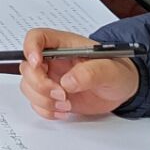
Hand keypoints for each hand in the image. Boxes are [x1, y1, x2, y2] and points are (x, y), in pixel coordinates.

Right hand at [18, 27, 140, 119]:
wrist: (122, 91)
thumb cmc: (117, 72)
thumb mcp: (111, 70)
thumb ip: (91, 73)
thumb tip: (67, 81)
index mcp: (63, 45)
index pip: (36, 37)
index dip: (31, 48)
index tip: (37, 64)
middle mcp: (52, 60)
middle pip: (27, 66)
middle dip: (39, 84)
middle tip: (61, 94)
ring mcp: (50, 78)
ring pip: (28, 86)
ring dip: (43, 99)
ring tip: (66, 105)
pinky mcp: (51, 95)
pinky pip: (36, 103)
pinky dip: (46, 110)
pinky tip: (64, 111)